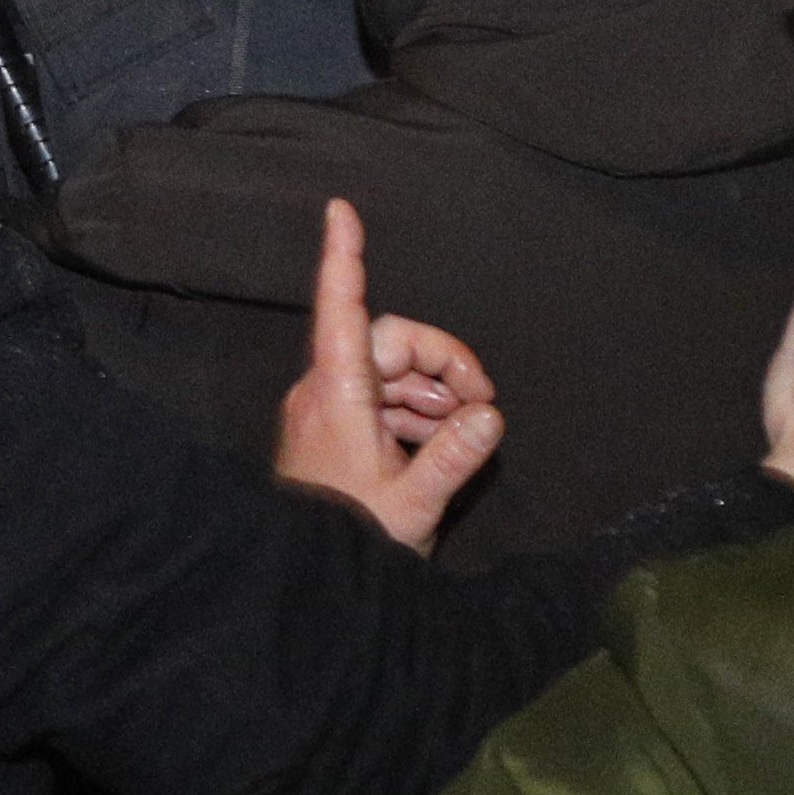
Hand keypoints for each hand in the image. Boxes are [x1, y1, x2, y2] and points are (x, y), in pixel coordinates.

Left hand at [270, 198, 501, 552]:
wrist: (305, 586)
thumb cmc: (350, 542)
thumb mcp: (414, 505)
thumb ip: (454, 457)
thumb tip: (488, 414)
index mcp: (337, 395)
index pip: (341, 309)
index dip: (343, 257)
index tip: (340, 208)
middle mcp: (325, 391)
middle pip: (391, 340)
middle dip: (442, 363)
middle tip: (479, 406)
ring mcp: (327, 411)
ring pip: (391, 372)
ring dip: (431, 394)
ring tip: (456, 438)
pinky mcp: (333, 432)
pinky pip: (381, 401)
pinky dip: (414, 415)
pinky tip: (433, 450)